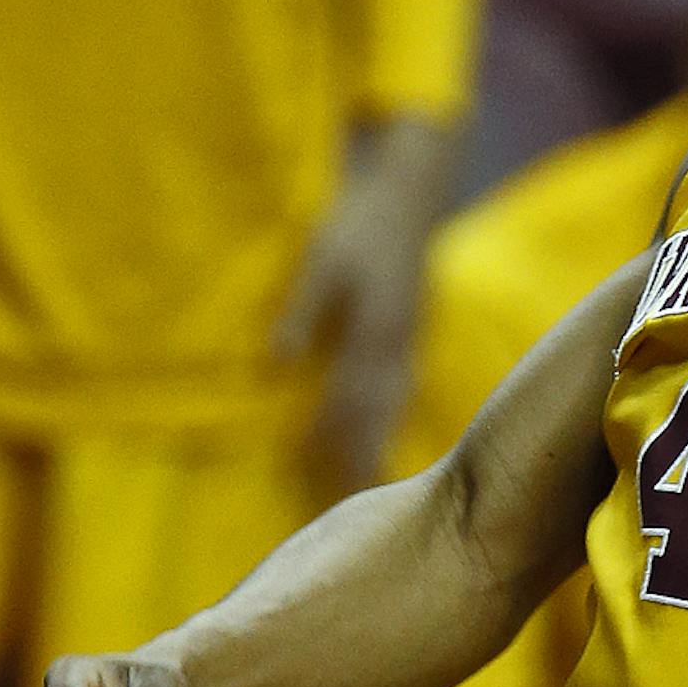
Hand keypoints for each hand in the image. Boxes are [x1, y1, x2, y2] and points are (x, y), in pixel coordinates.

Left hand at [276, 113, 456, 486]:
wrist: (409, 187)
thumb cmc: (360, 221)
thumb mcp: (323, 259)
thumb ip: (303, 310)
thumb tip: (277, 363)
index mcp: (376, 329)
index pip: (352, 398)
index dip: (334, 434)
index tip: (318, 470)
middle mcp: (397, 339)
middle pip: (379, 408)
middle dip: (366, 452)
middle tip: (355, 499)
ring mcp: (407, 332)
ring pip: (394, 397)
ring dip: (380, 434)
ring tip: (371, 474)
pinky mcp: (409, 322)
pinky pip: (402, 378)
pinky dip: (391, 406)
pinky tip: (387, 415)